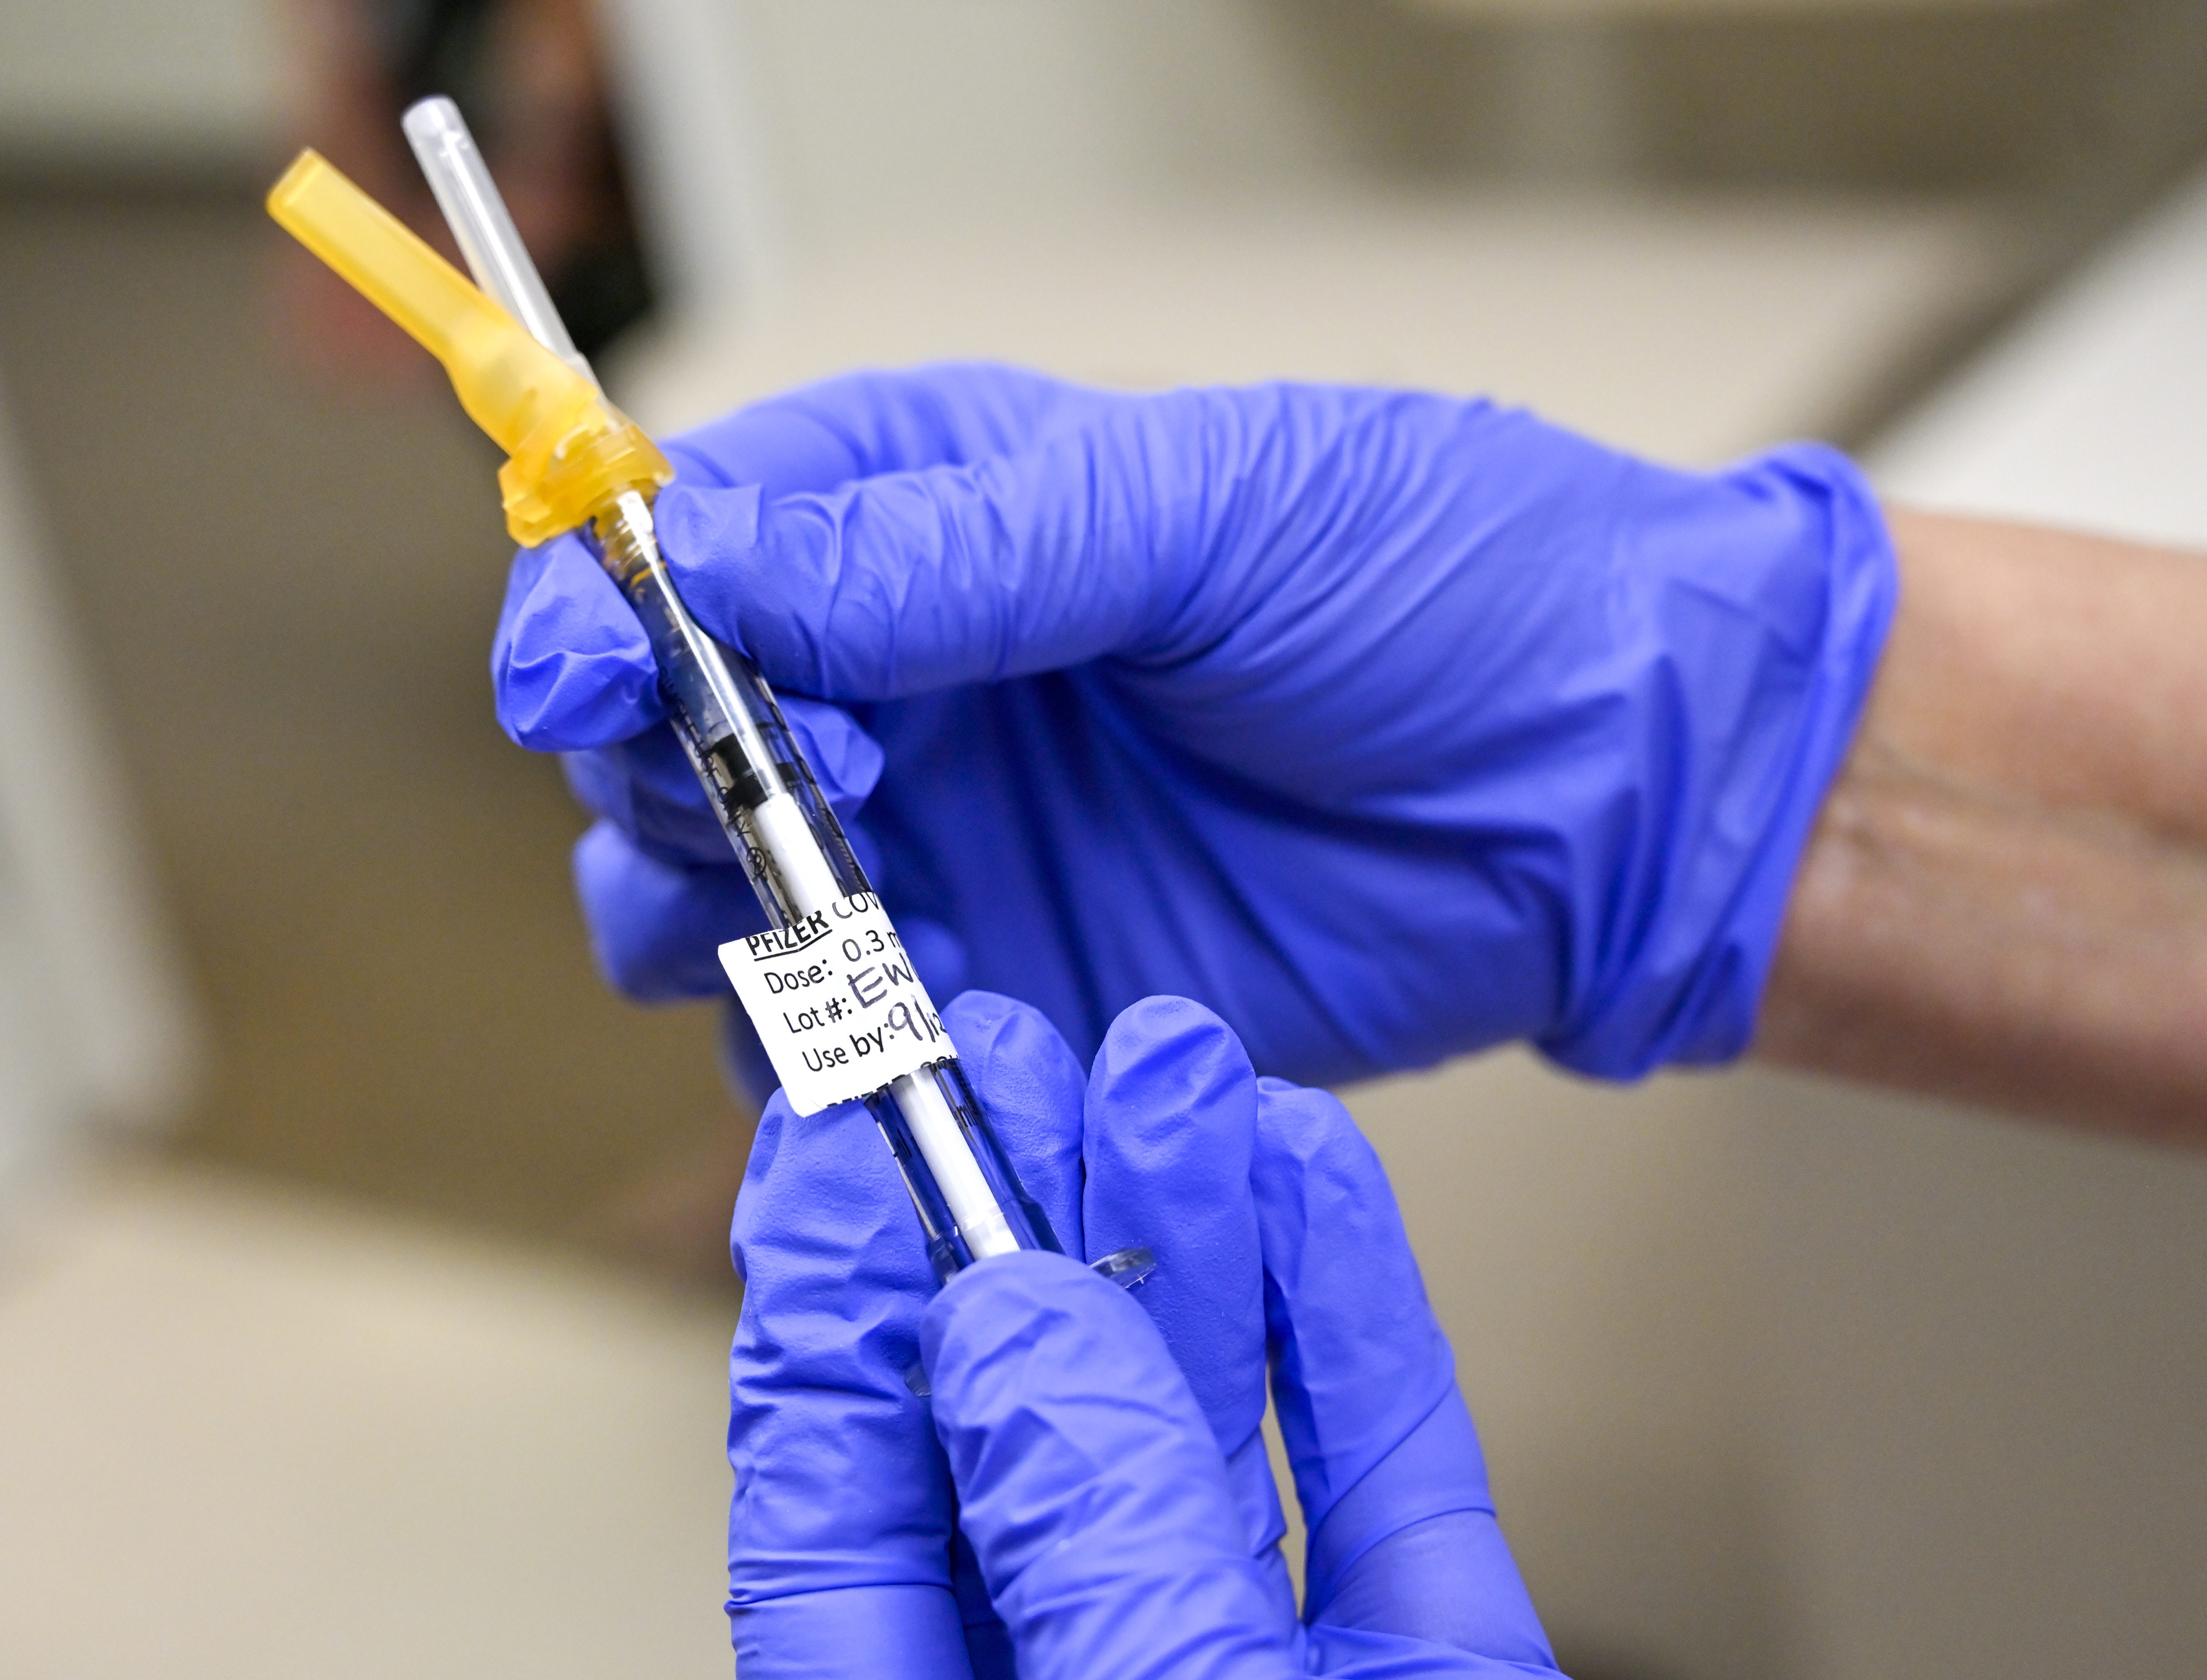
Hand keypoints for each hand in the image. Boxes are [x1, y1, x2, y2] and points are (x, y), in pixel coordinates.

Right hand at [496, 364, 1893, 1088]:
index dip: (614, 610)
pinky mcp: (1018, 993)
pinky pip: (848, 1044)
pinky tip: (905, 1032)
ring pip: (717, 902)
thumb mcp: (1209, 514)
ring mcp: (959, 850)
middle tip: (789, 802)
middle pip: (670, 737)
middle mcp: (923, 683)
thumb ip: (958, 550)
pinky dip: (828, 1054)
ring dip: (708, 919)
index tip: (592, 680)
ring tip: (828, 919)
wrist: (1608, 793)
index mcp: (948, 510)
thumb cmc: (1449, 589)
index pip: (700, 543)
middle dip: (662, 775)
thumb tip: (723, 566)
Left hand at [725, 988, 1561, 1676]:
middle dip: (1024, 1221)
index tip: (825, 1131)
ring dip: (1194, 1226)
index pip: (843, 1504)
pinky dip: (1354, 1313)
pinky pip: (1383, 1473)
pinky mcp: (1423, 1666)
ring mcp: (1267, 1669)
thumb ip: (1086, 1540)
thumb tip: (1016, 1325)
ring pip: (1204, 1422)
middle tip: (1010, 1049)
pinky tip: (1312, 1171)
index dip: (831, 1305)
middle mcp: (1095, 1677)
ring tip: (1173, 1055)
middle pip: (1032, 1425)